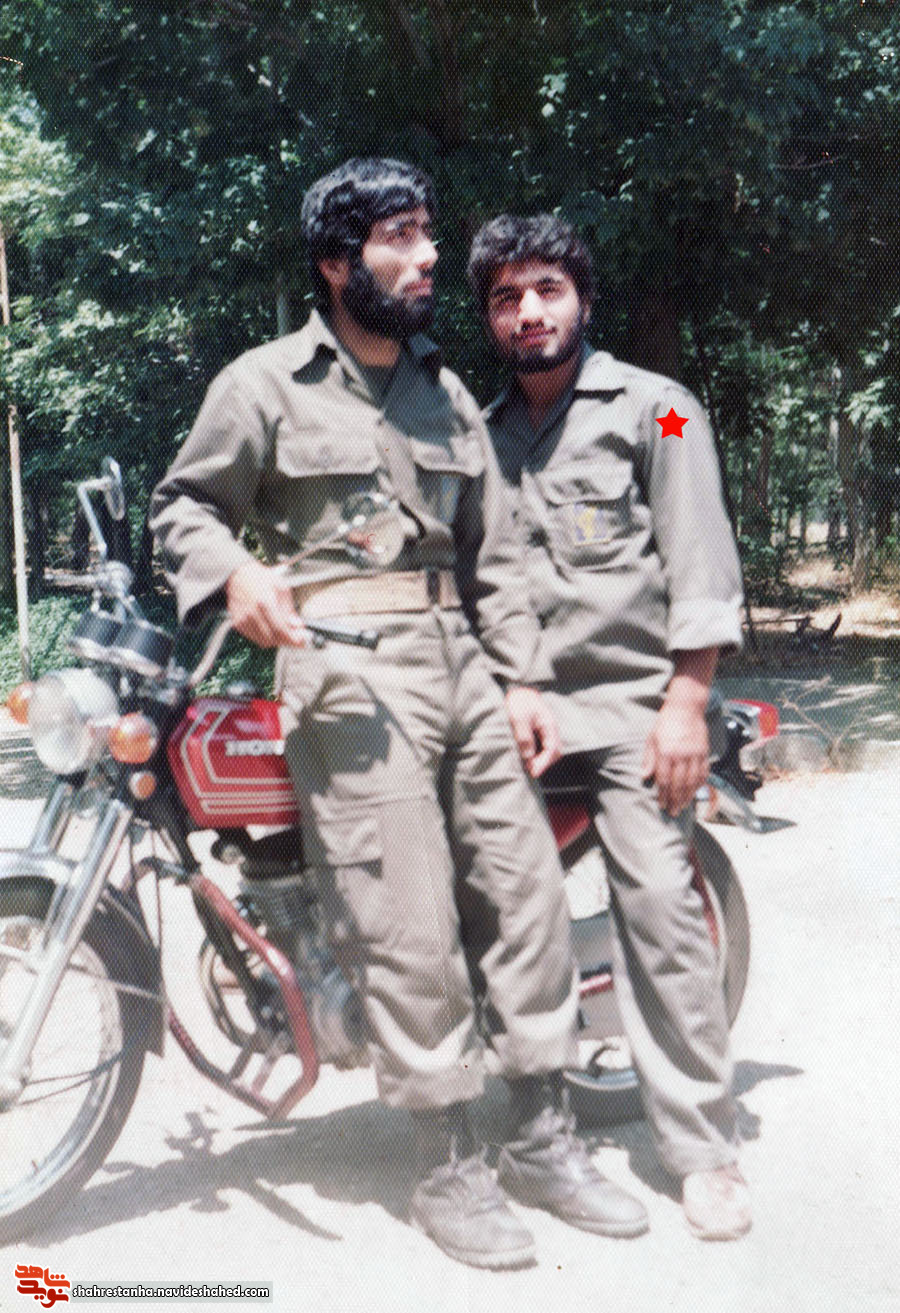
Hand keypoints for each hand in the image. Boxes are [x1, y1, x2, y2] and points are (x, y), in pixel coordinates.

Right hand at [225, 560, 306, 647]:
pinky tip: (270, 628)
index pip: (281, 630)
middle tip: (296, 637)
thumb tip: (297, 626)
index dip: (294, 639)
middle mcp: (253, 613)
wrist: (238, 576)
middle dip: (287, 641)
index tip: (302, 641)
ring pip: (264, 641)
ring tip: (283, 631)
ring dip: (276, 640)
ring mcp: (244, 620)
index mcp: (266, 603)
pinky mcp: (238, 624)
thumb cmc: (261, 579)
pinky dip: (265, 637)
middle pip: (273, 639)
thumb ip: (289, 610)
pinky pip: (255, 638)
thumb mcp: (281, 588)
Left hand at [504, 686, 560, 777]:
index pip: (552, 749)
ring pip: (551, 751)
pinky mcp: (540, 732)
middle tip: (530, 771)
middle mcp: (551, 729)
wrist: (517, 691)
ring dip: (541, 760)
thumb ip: (524, 737)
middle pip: (555, 752)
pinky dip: (539, 755)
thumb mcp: (518, 718)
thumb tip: (528, 756)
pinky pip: (544, 747)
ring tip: (528, 767)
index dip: (543, 763)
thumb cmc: (518, 702)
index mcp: (549, 724)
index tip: (534, 773)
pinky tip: (528, 759)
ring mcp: (547, 731)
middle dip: (544, 763)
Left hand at [641, 698, 708, 815]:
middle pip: (679, 784)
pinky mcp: (704, 752)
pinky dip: (699, 785)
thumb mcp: (652, 738)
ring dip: (688, 796)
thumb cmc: (666, 723)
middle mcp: (682, 755)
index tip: (662, 805)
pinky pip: (703, 773)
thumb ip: (649, 759)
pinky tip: (695, 792)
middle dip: (676, 800)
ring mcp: (695, 754)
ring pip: (693, 781)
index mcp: (666, 752)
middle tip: (673, 812)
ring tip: (684, 806)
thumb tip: (644, 777)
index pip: (665, 780)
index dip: (664, 795)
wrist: (686, 707)